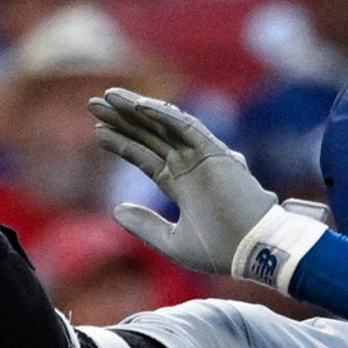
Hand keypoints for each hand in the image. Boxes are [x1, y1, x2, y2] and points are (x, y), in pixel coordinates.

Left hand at [92, 88, 296, 285]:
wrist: (254, 250)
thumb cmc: (222, 250)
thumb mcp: (173, 242)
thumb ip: (145, 226)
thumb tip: (115, 210)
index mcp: (183, 185)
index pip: (147, 157)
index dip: (122, 144)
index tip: (97, 133)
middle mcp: (191, 166)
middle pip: (150, 135)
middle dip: (122, 120)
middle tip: (93, 104)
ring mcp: (202, 156)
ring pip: (164, 125)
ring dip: (136, 109)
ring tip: (107, 97)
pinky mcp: (214, 152)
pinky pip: (185, 126)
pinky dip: (163, 115)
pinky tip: (138, 107)